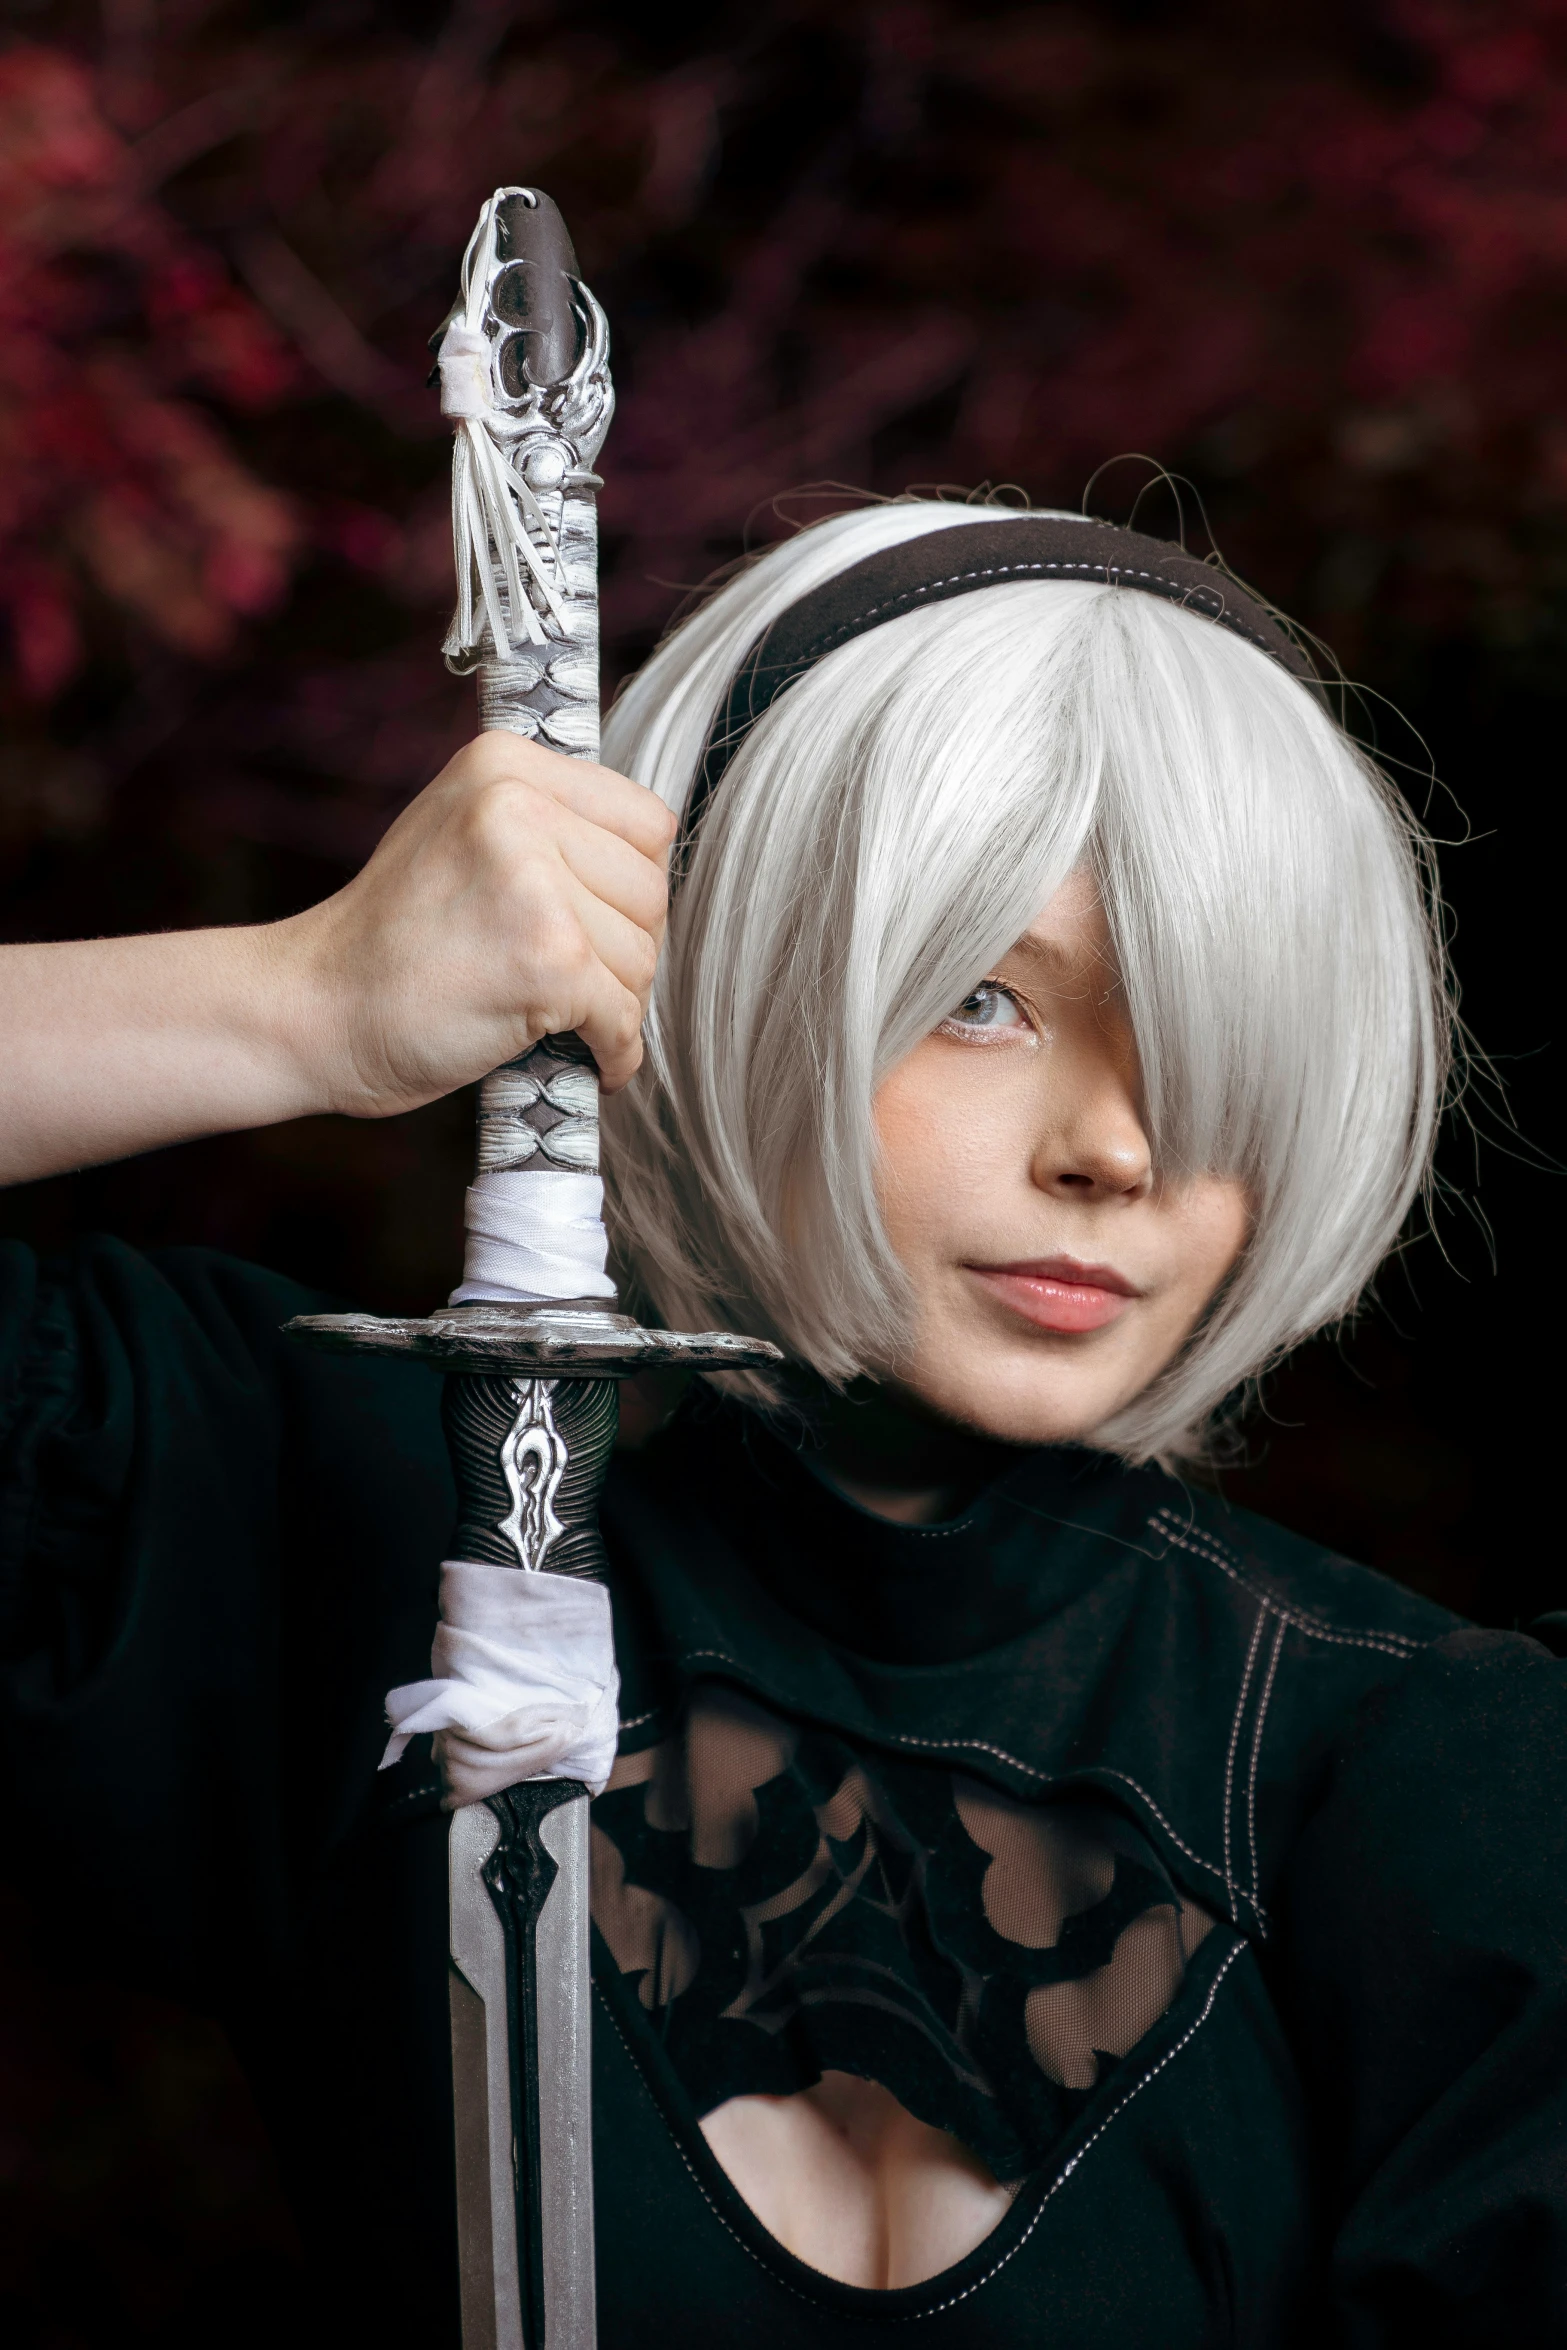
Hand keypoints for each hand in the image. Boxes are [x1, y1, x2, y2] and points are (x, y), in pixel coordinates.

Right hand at [289, 732, 674, 1115]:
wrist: (313, 1008)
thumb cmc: (392, 940)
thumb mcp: (459, 833)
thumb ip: (545, 827)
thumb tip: (645, 863)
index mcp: (505, 764)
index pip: (646, 821)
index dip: (631, 885)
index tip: (597, 923)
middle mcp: (520, 807)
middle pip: (650, 891)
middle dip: (628, 950)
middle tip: (578, 983)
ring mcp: (536, 884)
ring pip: (643, 958)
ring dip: (616, 1004)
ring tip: (559, 1016)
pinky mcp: (549, 960)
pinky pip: (625, 1018)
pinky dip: (614, 1053)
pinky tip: (590, 1059)